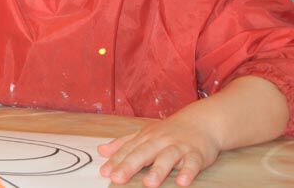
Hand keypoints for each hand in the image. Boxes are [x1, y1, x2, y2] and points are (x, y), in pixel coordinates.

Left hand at [98, 113, 221, 186]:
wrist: (201, 121)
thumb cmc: (169, 131)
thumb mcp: (144, 135)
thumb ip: (123, 144)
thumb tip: (101, 151)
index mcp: (146, 137)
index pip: (129, 150)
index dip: (116, 161)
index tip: (105, 172)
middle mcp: (160, 141)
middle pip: (143, 153)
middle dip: (130, 165)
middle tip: (118, 178)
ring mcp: (178, 147)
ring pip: (167, 158)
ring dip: (158, 170)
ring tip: (148, 184)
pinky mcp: (196, 154)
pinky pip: (192, 163)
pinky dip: (188, 172)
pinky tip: (182, 182)